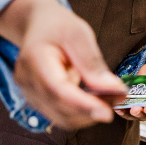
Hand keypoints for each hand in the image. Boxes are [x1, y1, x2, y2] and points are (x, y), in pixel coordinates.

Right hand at [0, 0, 126, 130]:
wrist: (38, 26)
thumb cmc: (59, 27)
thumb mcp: (79, 34)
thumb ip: (93, 63)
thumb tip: (114, 89)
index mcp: (34, 59)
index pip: (58, 90)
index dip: (83, 105)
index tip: (108, 112)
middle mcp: (26, 80)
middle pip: (60, 109)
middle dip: (91, 111)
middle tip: (118, 99)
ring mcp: (29, 92)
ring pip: (61, 118)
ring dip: (88, 115)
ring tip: (108, 98)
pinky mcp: (36, 101)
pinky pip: (60, 115)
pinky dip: (80, 113)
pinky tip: (93, 99)